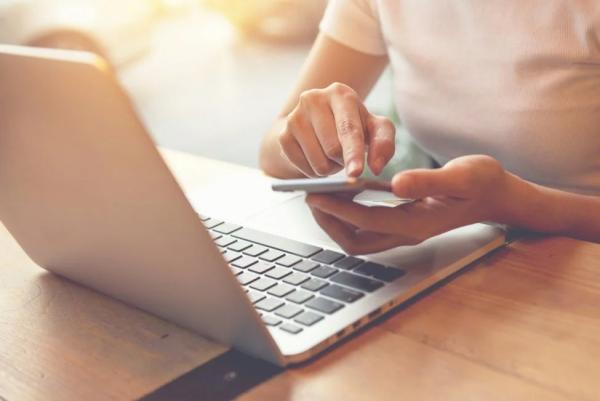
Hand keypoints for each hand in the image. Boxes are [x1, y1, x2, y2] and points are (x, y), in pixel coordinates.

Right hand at [278, 82, 395, 176]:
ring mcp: (294, 116)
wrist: (319, 124)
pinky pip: (302, 167)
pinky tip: (317, 158)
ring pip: (317, 161)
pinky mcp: (283, 134)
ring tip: (331, 156)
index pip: (348, 129)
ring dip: (330, 168)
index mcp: (340, 93)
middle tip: (346, 154)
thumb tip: (376, 167)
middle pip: (332, 148)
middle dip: (343, 161)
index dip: (353, 153)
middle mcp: (313, 98)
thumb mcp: (375, 129)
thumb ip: (384, 144)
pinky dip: (314, 171)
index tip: (356, 173)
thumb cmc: (354, 125)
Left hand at [306, 155, 515, 253]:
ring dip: (335, 222)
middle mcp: (406, 233)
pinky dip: (348, 217)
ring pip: (359, 239)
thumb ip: (429, 180)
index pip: (366, 220)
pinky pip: (366, 229)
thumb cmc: (481, 184)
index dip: (337, 209)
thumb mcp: (461, 176)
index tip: (314, 194)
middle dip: (328, 222)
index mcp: (417, 222)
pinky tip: (342, 194)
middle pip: (355, 241)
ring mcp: (404, 232)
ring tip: (319, 196)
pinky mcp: (402, 225)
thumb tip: (396, 182)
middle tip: (310, 197)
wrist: (497, 197)